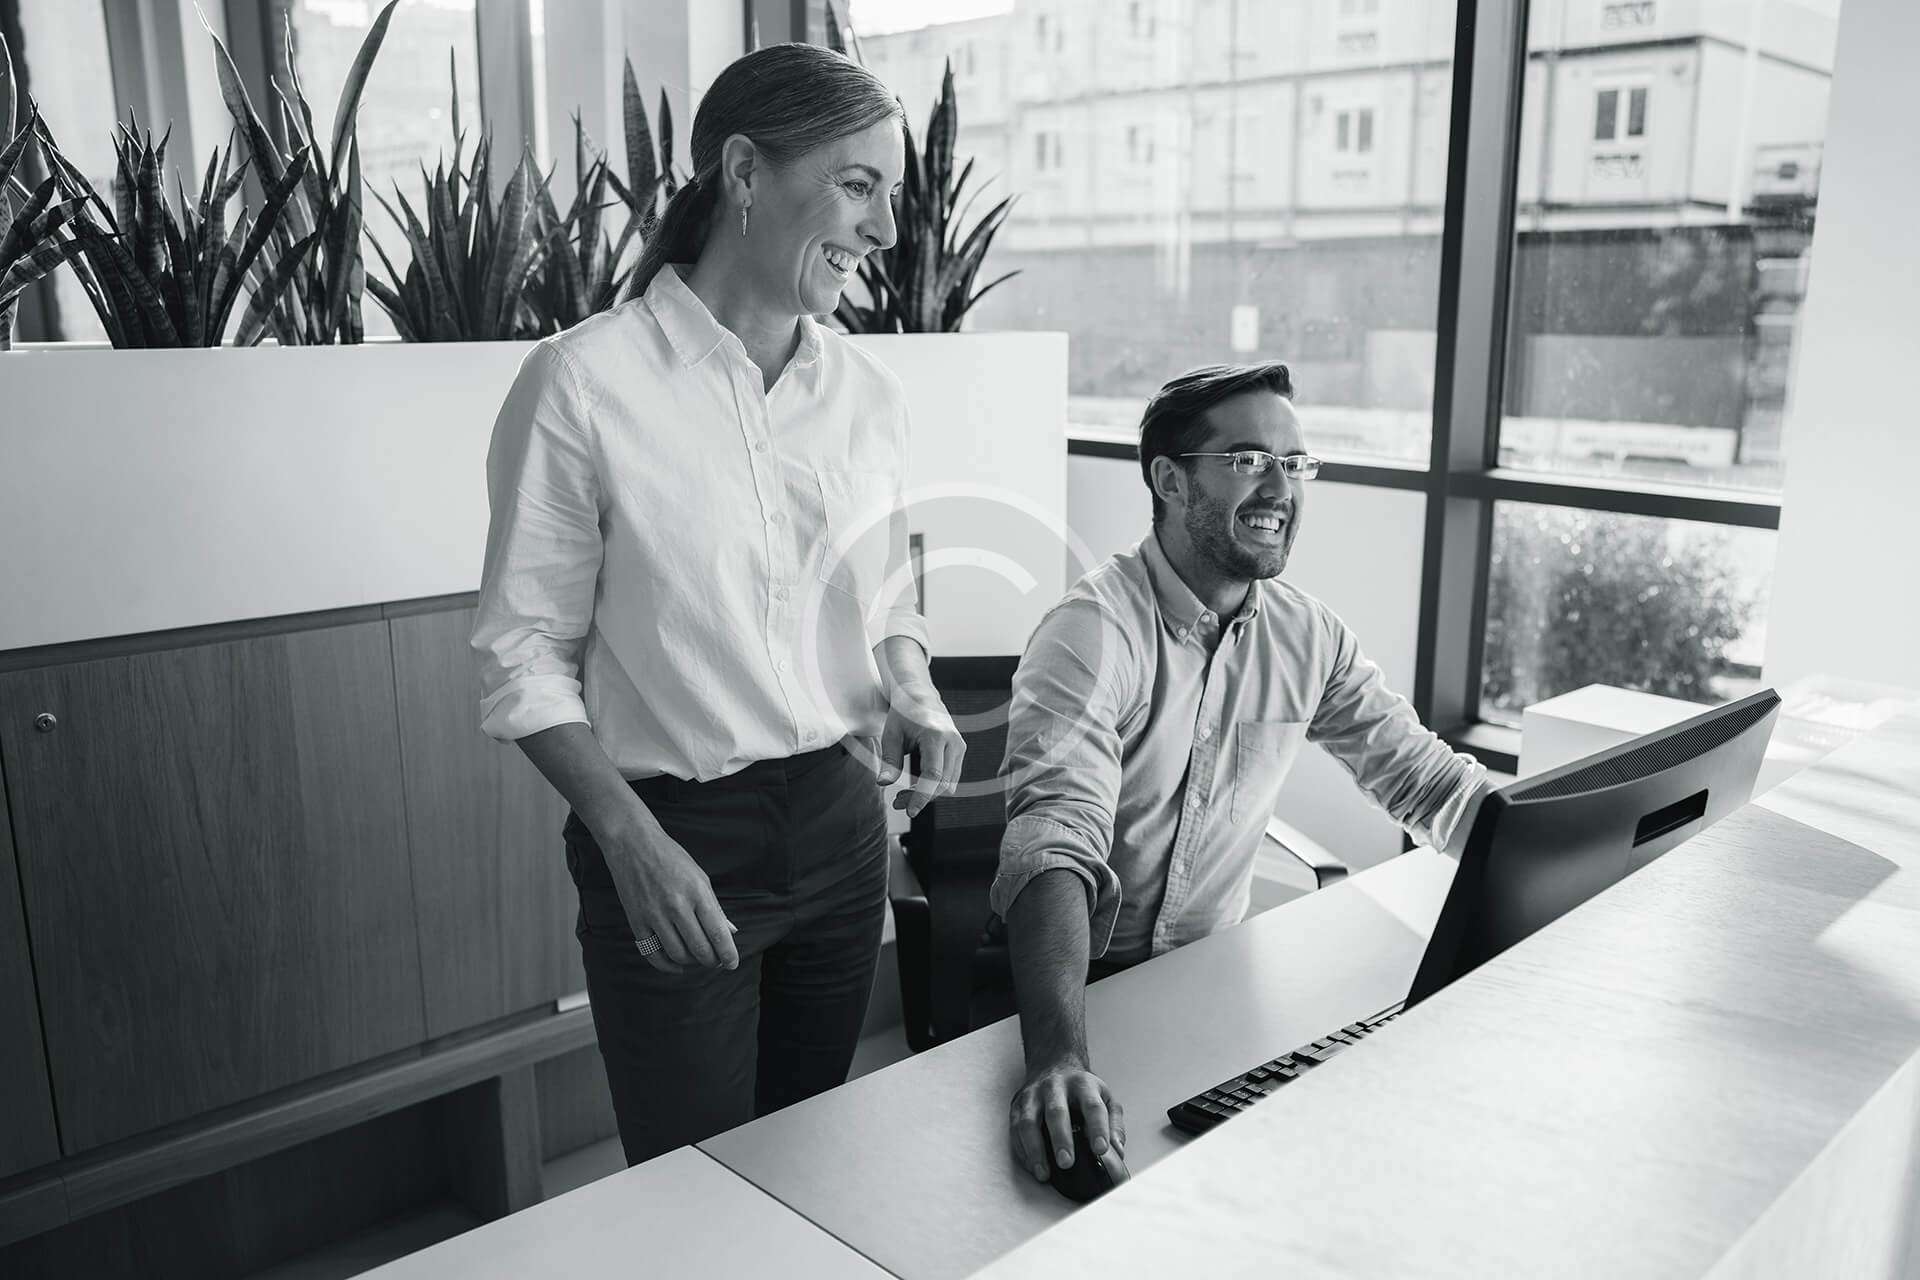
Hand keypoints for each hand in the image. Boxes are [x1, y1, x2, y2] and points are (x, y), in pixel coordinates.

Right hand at [600, 821, 739, 975]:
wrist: (633, 844)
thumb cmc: (671, 859)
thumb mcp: (700, 877)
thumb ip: (714, 907)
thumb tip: (730, 932)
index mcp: (697, 892)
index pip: (717, 933)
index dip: (728, 954)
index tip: (732, 964)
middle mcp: (676, 905)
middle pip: (699, 949)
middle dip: (712, 961)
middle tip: (716, 961)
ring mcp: (654, 914)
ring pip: (678, 955)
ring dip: (692, 962)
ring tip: (698, 958)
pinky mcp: (636, 921)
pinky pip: (653, 954)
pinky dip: (667, 965)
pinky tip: (677, 964)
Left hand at [874, 689, 965, 818]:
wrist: (920, 696)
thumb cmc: (904, 714)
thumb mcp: (891, 735)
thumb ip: (890, 760)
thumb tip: (883, 783)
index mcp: (936, 736)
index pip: (933, 775)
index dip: (922, 796)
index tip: (909, 811)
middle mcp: (953, 742)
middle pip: (942, 784)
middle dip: (920, 798)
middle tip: (896, 802)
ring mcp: (959, 747)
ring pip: (948, 785)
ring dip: (927, 795)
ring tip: (902, 796)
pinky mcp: (959, 752)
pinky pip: (949, 778)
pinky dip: (933, 787)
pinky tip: (914, 786)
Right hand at [1009, 1057, 1129, 1186]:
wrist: (1054, 1066)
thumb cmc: (1082, 1091)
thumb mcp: (1105, 1098)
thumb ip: (1114, 1125)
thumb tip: (1117, 1151)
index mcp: (1083, 1085)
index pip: (1093, 1106)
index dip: (1098, 1128)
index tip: (1101, 1150)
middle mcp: (1056, 1086)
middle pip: (1057, 1112)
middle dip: (1061, 1139)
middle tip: (1067, 1163)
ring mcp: (1033, 1094)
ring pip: (1029, 1121)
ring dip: (1035, 1149)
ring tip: (1044, 1173)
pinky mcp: (1018, 1104)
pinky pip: (1015, 1129)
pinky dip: (1023, 1150)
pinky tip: (1032, 1166)